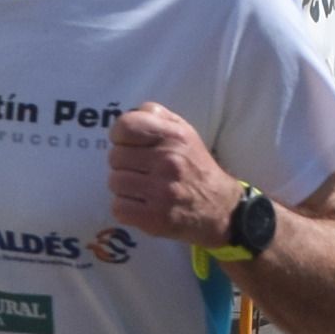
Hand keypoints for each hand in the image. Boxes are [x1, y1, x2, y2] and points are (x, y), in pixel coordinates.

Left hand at [106, 102, 236, 244]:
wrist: (220, 207)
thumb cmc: (195, 166)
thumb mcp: (184, 131)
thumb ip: (155, 115)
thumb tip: (128, 116)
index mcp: (174, 136)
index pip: (125, 126)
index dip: (120, 136)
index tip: (129, 145)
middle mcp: (168, 161)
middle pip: (115, 157)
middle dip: (124, 164)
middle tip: (141, 170)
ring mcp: (161, 191)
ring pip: (114, 182)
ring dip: (124, 187)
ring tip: (142, 188)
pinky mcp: (155, 218)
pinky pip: (118, 208)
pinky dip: (125, 209)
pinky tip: (142, 205)